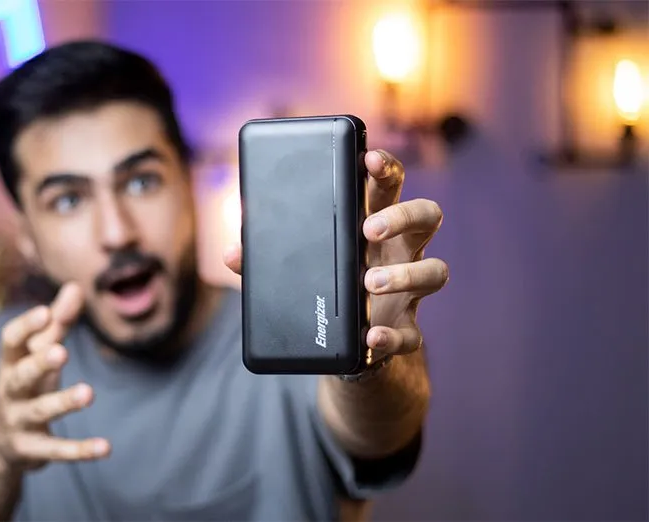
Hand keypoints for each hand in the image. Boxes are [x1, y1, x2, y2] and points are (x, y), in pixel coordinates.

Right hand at [0, 282, 110, 471]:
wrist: (3, 443)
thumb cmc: (29, 384)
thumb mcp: (40, 355)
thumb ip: (58, 323)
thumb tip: (76, 286)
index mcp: (10, 363)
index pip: (10, 341)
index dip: (26, 327)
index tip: (45, 311)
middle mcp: (10, 391)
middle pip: (20, 375)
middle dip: (38, 363)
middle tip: (60, 351)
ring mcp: (18, 421)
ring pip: (39, 411)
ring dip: (63, 401)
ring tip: (89, 393)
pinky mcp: (33, 450)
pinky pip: (57, 449)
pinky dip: (81, 449)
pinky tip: (106, 447)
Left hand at [224, 149, 448, 356]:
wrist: (343, 348)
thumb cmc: (321, 288)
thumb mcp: (293, 269)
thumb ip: (263, 259)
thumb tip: (231, 253)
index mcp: (372, 224)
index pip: (389, 185)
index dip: (385, 167)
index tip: (368, 158)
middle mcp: (399, 252)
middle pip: (426, 216)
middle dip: (401, 215)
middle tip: (368, 229)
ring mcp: (408, 291)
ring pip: (435, 271)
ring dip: (405, 274)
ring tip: (369, 282)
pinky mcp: (404, 330)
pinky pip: (411, 333)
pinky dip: (392, 335)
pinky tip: (371, 336)